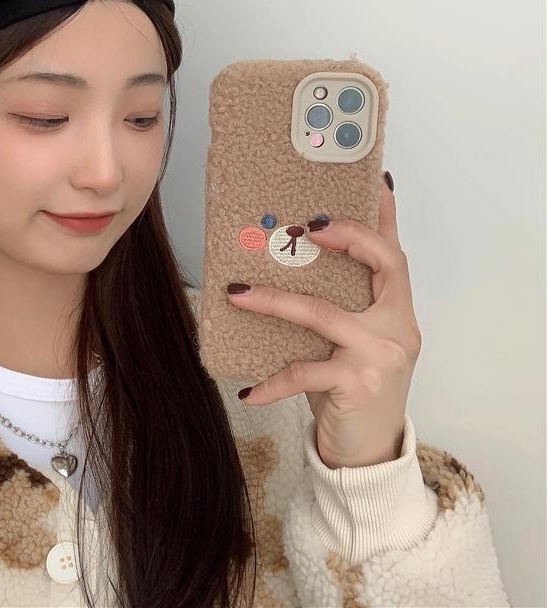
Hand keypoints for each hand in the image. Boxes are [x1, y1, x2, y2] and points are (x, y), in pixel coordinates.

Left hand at [226, 174, 420, 468]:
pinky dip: (273, 381)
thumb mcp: (359, 339)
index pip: (396, 254)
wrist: (371, 449)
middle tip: (307, 226)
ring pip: (323, 313)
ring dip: (274, 300)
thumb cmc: (359, 385)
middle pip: (381, 266)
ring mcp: (379, 356)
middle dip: (347, 238)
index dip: (383, 218)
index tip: (371, 184)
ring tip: (237, 293)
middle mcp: (397, 328)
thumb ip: (345, 302)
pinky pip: (303, 373)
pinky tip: (249, 391)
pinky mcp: (355, 384)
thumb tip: (309, 260)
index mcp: (397, 311)